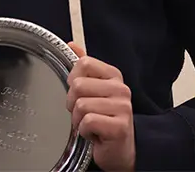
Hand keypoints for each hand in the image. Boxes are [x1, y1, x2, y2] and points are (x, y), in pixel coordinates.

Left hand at [66, 43, 135, 170]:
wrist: (120, 150)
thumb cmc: (104, 119)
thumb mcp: (93, 90)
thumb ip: (84, 67)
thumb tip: (72, 45)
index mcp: (113, 76)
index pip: (83, 63)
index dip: (73, 80)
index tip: (80, 93)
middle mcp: (121, 89)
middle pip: (78, 85)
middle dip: (73, 104)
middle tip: (84, 113)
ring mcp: (122, 107)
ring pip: (81, 105)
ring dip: (78, 120)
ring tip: (90, 124)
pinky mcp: (119, 126)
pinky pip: (87, 122)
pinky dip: (84, 131)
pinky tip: (94, 133)